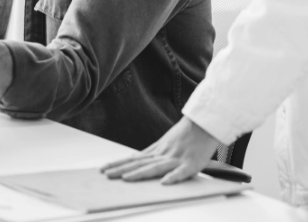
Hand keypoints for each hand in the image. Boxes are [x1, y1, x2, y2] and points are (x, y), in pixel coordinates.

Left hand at [99, 117, 218, 183]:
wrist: (204, 123)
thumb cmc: (185, 134)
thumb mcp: (164, 142)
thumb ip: (150, 153)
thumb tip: (133, 159)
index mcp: (156, 150)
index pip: (133, 159)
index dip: (118, 164)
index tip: (103, 169)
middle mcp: (163, 154)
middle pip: (139, 164)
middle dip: (121, 170)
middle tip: (106, 175)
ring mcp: (176, 158)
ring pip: (155, 167)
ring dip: (140, 174)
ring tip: (126, 179)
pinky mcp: (191, 164)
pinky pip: (181, 172)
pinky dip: (173, 177)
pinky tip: (164, 183)